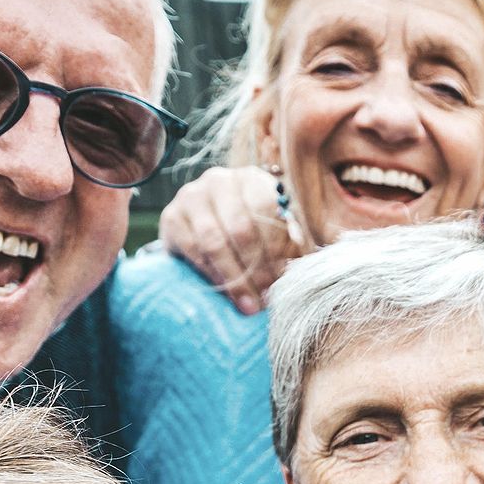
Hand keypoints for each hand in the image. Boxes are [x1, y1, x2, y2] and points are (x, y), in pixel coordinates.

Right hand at [159, 166, 303, 313]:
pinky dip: (211, 274)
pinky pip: (192, 249)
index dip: (277, 248)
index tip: (285, 279)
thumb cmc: (251, 234)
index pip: (267, 208)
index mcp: (253, 179)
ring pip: (214, 240)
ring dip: (235, 277)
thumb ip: (293, 244)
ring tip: (250, 304)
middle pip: (241, 227)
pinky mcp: (171, 217)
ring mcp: (192, 196)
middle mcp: (220, 180)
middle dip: (257, 268)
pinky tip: (226, 293)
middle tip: (268, 298)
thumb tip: (312, 267)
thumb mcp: (276, 234)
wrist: (202, 231)